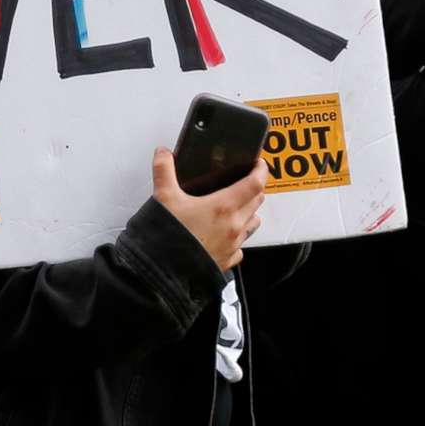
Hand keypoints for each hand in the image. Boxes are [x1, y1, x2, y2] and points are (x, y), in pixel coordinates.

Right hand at [151, 148, 266, 271]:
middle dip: (254, 189)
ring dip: (249, 212)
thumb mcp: (164, 198)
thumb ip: (164, 171)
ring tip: (237, 207)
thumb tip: (163, 153)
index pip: (255, 183)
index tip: (258, 164)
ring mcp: (233, 245)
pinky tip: (225, 235)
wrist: (164, 272)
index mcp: (224, 206)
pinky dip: (237, 238)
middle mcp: (234, 226)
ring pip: (253, 223)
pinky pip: (241, 246)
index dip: (261, 170)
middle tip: (244, 181)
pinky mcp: (227, 260)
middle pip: (257, 201)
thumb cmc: (169, 236)